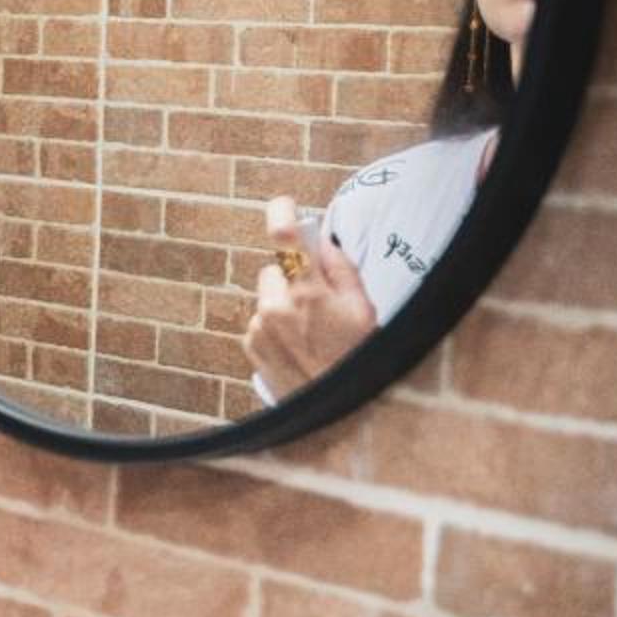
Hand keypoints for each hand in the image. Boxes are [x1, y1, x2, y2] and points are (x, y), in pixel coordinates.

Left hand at [245, 193, 375, 395]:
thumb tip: (322, 242)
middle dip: (293, 278)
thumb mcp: (366, 310)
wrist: (341, 412)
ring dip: (283, 304)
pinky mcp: (250, 344)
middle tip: (319, 303)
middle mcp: (276, 307)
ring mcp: (260, 327)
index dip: (282, 213)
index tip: (283, 203)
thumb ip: (342, 270)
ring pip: (267, 297)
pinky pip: (260, 320)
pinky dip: (275, 326)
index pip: (286, 239)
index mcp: (308, 294)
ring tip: (310, 332)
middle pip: (276, 270)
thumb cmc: (360, 357)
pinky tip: (297, 345)